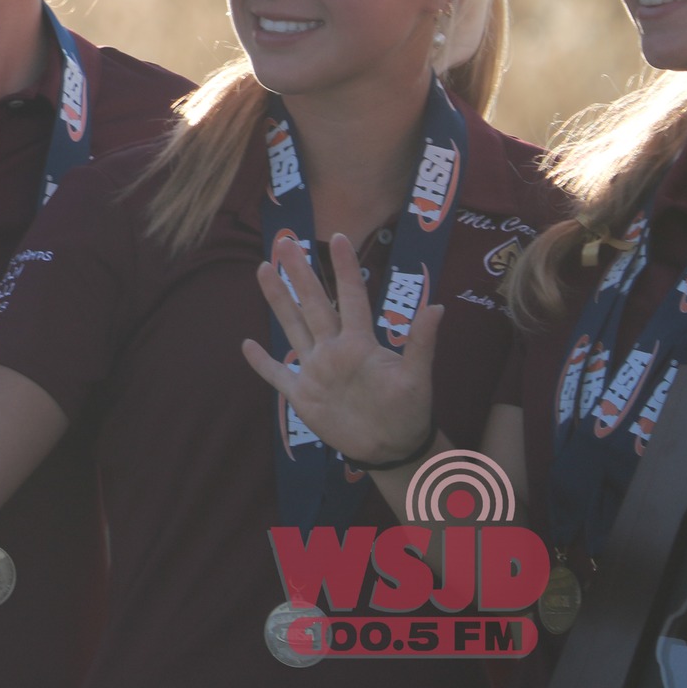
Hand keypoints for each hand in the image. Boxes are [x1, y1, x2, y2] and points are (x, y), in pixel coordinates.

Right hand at [240, 233, 439, 464]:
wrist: (392, 449)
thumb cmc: (409, 412)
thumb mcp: (417, 378)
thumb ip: (421, 343)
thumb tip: (438, 307)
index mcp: (359, 342)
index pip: (350, 296)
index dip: (345, 268)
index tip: (337, 238)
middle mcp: (334, 348)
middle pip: (313, 303)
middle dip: (299, 273)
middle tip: (285, 243)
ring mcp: (315, 370)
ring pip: (292, 327)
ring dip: (278, 300)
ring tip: (263, 271)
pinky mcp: (303, 395)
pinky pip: (278, 374)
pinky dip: (262, 362)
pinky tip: (247, 345)